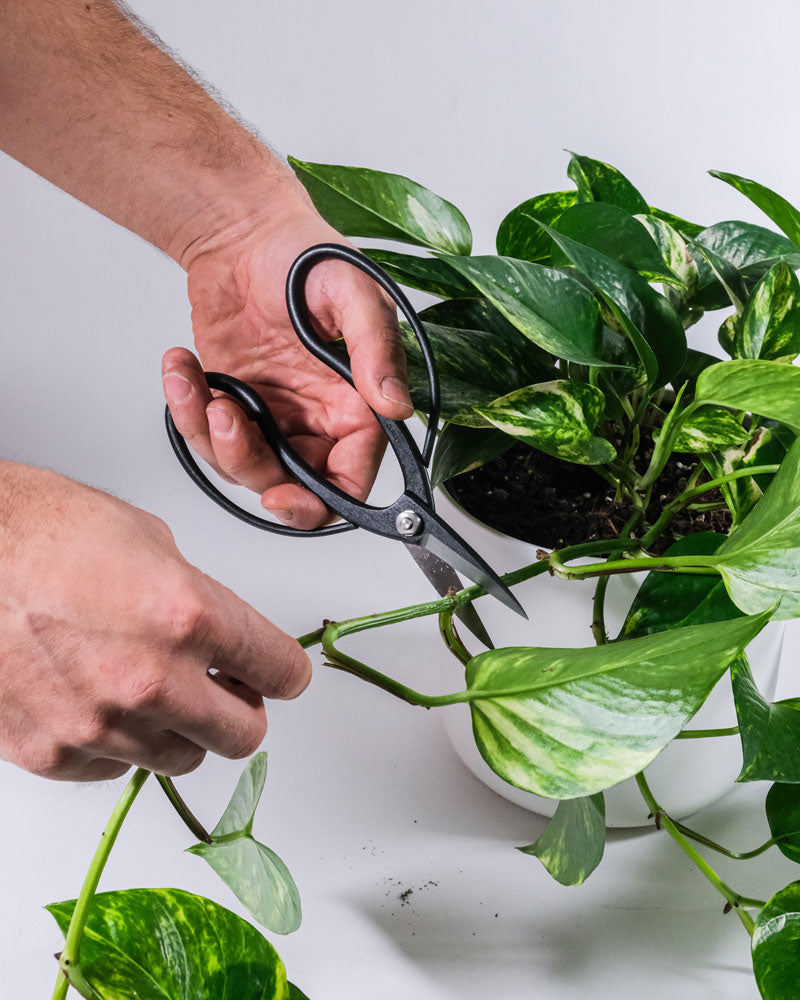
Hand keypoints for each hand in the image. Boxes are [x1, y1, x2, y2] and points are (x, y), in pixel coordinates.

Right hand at [0, 464, 310, 780]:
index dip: (284, 671)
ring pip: (182, 759)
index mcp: (189, 616)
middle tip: (228, 690)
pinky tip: (102, 702)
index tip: (281, 674)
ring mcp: (101, 725)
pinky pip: (115, 769)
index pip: (279, 671)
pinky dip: (120, 744)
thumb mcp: (149, 541)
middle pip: (243, 734)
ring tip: (158, 691)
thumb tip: (220, 633)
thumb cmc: (40, 532)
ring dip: (182, 729)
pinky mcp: (53, 754)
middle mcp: (151, 680)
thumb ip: (198, 597)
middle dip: (243, 710)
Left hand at [162, 192, 412, 530]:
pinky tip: (181, 368)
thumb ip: (375, 351)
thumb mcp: (352, 293)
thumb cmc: (304, 253)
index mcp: (358, 406)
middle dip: (252, 467)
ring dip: (211, 437)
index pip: (350, 480)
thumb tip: (395, 406)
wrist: (242, 231)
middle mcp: (318, 420)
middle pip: (292, 486)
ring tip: (199, 386)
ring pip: (243, 467)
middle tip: (227, 420)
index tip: (283, 496)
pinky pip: (206, 433)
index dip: (320, 501)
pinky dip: (185, 409)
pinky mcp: (233, 402)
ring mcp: (274, 415)